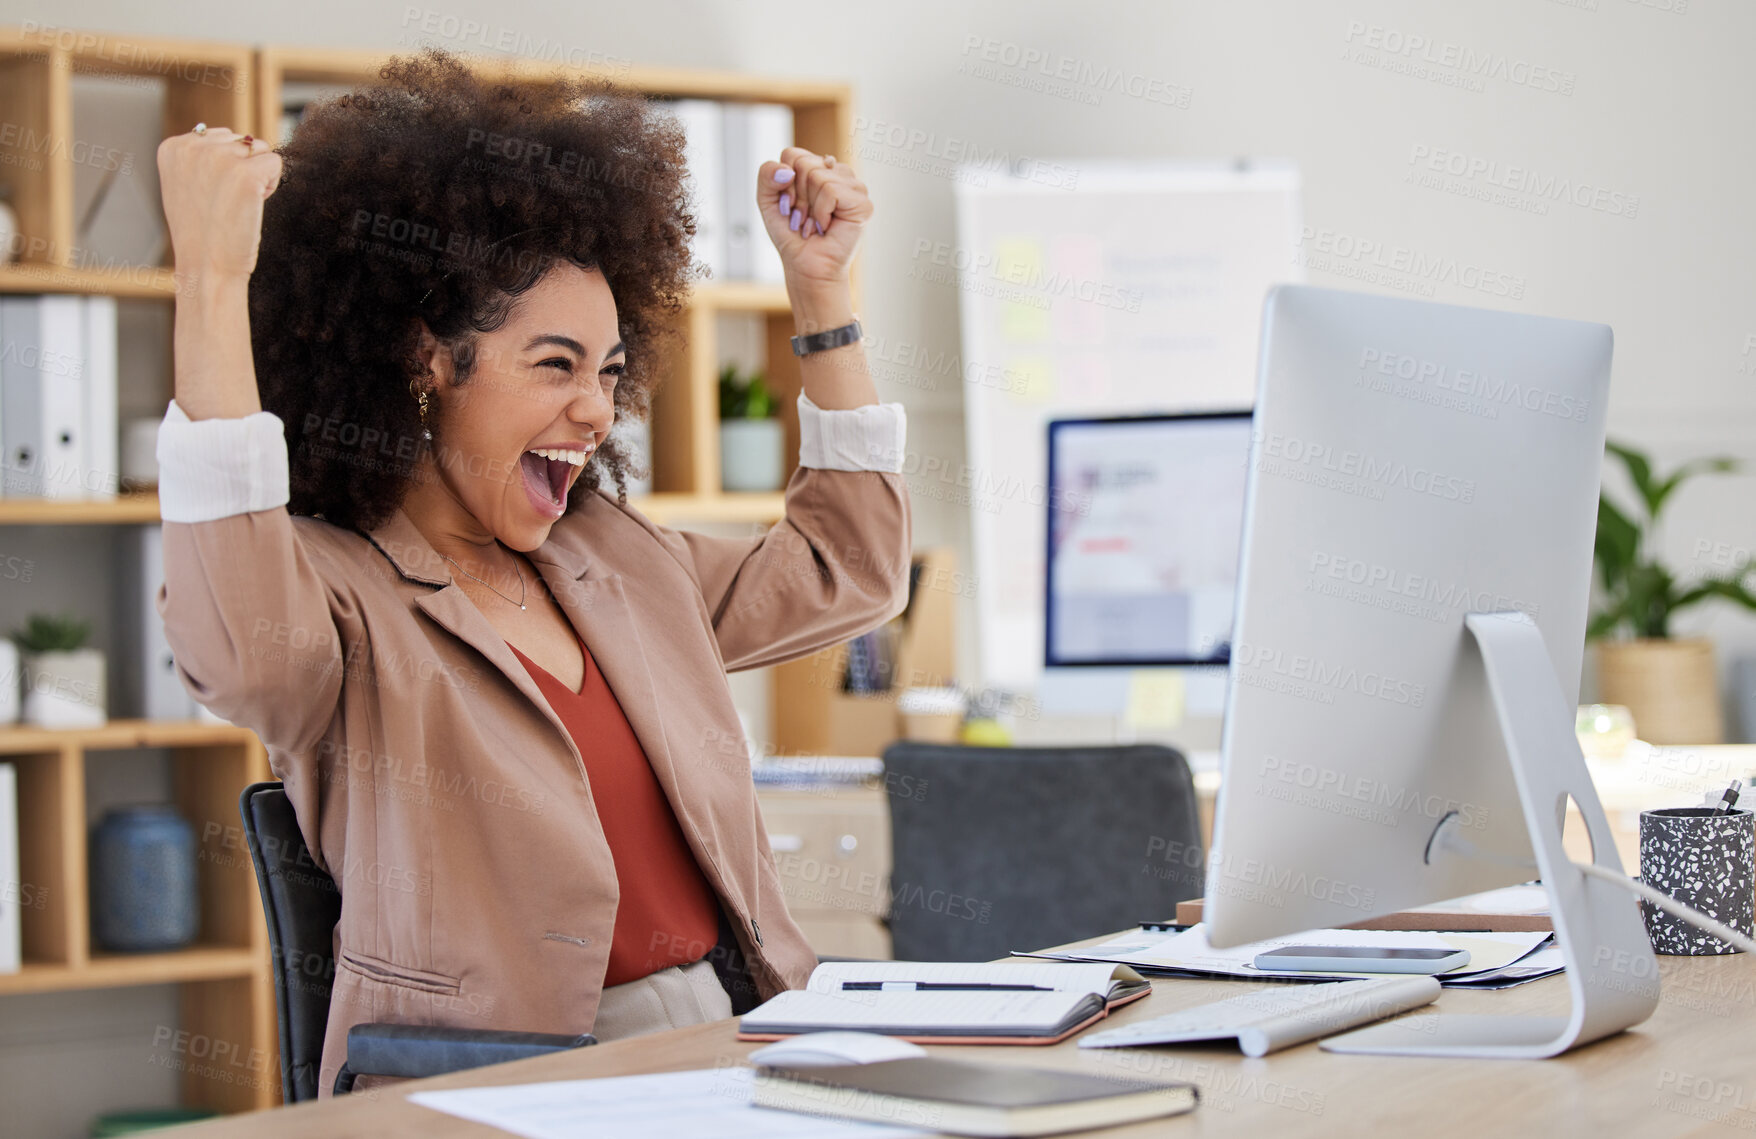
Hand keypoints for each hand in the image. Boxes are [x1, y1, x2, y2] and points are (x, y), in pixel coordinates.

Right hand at [157, 125, 282, 284]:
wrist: (206, 266)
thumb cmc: (201, 232)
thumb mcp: (187, 185)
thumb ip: (202, 158)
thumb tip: (238, 140)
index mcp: (173, 147)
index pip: (220, 136)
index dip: (226, 166)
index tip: (212, 193)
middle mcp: (193, 146)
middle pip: (242, 140)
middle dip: (243, 167)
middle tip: (227, 202)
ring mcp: (219, 158)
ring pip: (260, 149)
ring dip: (259, 175)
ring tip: (238, 204)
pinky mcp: (245, 174)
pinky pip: (276, 162)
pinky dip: (272, 184)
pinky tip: (253, 205)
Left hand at [757, 147, 871, 286]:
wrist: (805, 266)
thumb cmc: (791, 235)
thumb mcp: (768, 201)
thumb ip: (766, 175)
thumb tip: (786, 170)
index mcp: (818, 167)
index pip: (792, 154)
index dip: (783, 183)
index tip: (790, 206)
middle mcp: (838, 172)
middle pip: (803, 163)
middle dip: (796, 196)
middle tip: (803, 217)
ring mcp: (853, 186)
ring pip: (817, 176)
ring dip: (808, 207)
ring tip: (814, 224)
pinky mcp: (862, 202)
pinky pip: (830, 190)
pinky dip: (821, 212)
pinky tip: (826, 225)